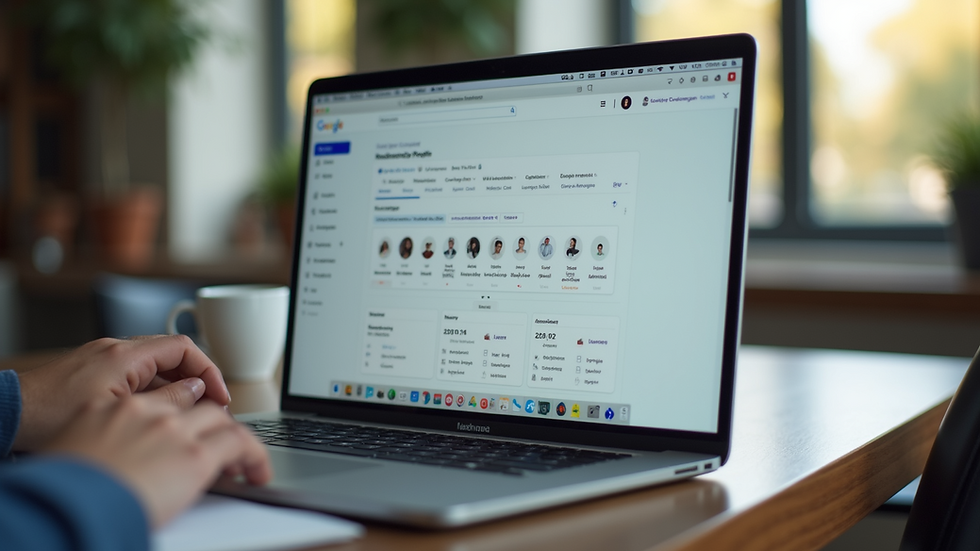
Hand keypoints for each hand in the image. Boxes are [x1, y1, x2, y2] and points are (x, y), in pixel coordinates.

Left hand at [15, 335, 230, 450]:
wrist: (7, 414)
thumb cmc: (51, 416)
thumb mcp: (119, 410)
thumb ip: (164, 399)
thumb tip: (196, 391)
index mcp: (125, 354)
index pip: (185, 348)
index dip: (209, 370)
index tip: (220, 395)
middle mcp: (116, 349)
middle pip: (173, 354)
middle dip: (197, 378)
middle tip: (211, 405)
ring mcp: (103, 358)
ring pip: (156, 364)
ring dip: (177, 384)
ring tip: (188, 412)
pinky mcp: (94, 371)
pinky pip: (137, 372)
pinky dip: (155, 388)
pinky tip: (156, 411)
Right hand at [43, 393, 271, 527]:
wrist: (61, 507)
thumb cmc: (56, 494)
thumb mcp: (67, 455)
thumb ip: (97, 448)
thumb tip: (107, 465)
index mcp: (108, 408)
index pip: (158, 399)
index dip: (179, 410)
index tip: (187, 426)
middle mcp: (144, 412)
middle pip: (192, 402)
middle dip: (211, 420)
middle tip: (222, 442)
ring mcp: (171, 430)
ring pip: (218, 418)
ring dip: (233, 436)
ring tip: (244, 460)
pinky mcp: (194, 455)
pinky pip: (238, 442)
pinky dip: (253, 454)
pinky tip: (257, 470)